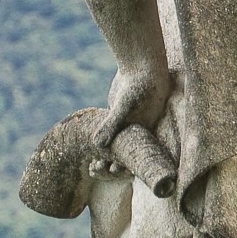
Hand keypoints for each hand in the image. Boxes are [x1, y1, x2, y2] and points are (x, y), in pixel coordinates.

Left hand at [88, 61, 169, 178]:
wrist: (141, 67)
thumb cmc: (138, 87)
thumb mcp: (124, 106)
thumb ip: (112, 125)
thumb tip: (98, 145)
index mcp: (146, 135)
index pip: (138, 158)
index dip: (126, 167)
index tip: (112, 170)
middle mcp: (139, 133)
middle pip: (127, 156)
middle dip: (113, 166)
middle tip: (96, 169)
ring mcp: (128, 125)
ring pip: (117, 148)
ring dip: (105, 157)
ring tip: (91, 167)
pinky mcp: (117, 117)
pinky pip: (109, 135)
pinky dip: (101, 144)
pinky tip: (90, 151)